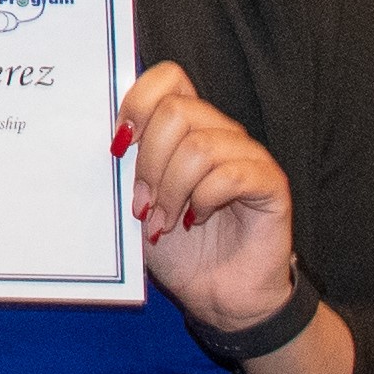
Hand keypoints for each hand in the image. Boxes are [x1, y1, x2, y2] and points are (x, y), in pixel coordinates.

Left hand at [123, 61, 300, 335]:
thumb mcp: (136, 204)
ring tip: (163, 223)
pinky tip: (197, 220)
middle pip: (176, 112)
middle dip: (148, 163)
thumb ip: (124, 170)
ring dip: (171, 190)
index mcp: (187, 128)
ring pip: (200, 146)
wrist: (215, 296)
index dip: (138, 102)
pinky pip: (232, 174)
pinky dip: (204, 200)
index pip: (168, 77)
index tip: (119, 147)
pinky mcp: (270, 183)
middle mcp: (219, 132)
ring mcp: (248, 155)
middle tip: (142, 205)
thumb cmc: (176, 248)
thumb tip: (102, 141)